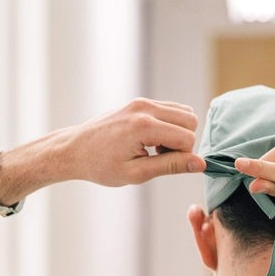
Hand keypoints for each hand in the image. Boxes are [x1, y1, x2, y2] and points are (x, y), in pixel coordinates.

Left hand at [55, 98, 205, 186]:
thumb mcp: (136, 173)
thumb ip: (171, 166)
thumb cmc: (100, 165)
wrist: (74, 150)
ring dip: (177, 133)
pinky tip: (151, 141)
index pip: (187, 138)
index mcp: (143, 126)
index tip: (162, 165)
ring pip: (184, 113)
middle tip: (160, 156)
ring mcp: (142, 102)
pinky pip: (171, 110)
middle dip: (183, 142)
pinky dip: (169, 125)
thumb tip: (200, 164)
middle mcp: (145, 108)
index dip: (183, 157)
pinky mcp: (139, 102)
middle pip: (190, 121)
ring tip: (155, 149)